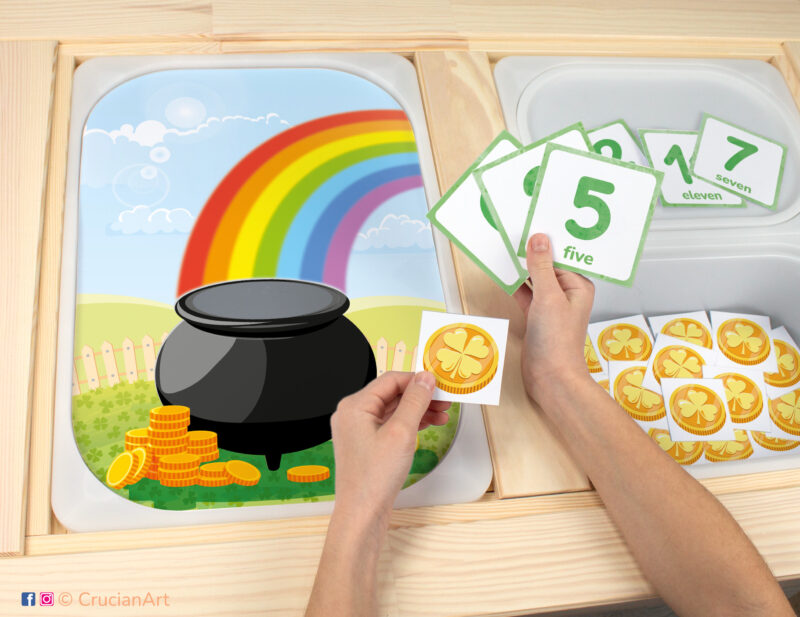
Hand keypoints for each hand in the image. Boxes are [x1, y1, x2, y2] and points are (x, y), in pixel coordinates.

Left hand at [330, 371, 449, 526]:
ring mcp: (358, 430)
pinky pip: (390, 424)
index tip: (438, 384)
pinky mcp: (367, 443)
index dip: (417, 380)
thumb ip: (415, 401)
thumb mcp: (401, 432)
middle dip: (420, 396)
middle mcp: (353, 414)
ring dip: (418, 409)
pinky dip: (409, 422)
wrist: (362, 513)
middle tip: (444, 400)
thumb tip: (425, 379)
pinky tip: (427, 424)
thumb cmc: (373, 478)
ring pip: (393, 409)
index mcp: (354, 406)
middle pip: (392, 393)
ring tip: (441, 414)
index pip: (391, 380)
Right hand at [513, 233, 594, 404]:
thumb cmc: (557, 341)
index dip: (546, 242)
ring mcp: (551, 306)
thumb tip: (539, 239)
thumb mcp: (548, 297)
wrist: (550, 378)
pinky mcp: (536, 316)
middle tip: (514, 233)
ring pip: (534, 279)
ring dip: (521, 268)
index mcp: (579, 286)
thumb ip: (542, 267)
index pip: (561, 256)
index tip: (530, 225)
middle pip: (547, 266)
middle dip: (532, 253)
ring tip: (506, 248)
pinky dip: (515, 285)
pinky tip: (503, 272)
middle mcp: (567, 294)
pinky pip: (524, 293)